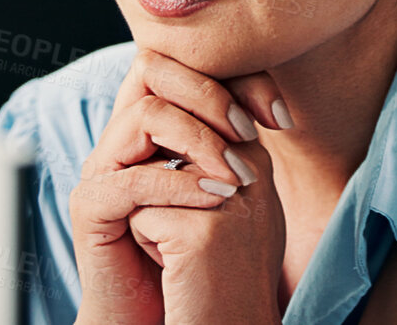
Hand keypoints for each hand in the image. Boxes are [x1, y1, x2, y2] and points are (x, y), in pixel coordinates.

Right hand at [70, 48, 287, 324]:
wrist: (169, 314)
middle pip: (153, 68)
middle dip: (211, 94)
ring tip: (236, 176)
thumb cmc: (203, 250)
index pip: (185, 64)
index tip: (279, 116)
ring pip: (145, 114)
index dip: (236, 77)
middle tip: (250, 132)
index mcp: (153, 121)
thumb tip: (278, 106)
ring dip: (200, 139)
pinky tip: (216, 200)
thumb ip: (239, 143)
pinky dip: (179, 185)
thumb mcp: (231, 186)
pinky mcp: (90, 206)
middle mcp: (121, 135)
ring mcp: (102, 167)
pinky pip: (131, 179)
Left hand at [130, 134, 284, 324]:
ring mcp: (228, 202)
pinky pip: (140, 215)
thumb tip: (172, 120)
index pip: (188, 132)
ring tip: (183, 251)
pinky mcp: (201, 233)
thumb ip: (211, 162)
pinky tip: (175, 268)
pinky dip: (146, 243)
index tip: (194, 216)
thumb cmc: (221, 276)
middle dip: (159, 192)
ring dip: (152, 215)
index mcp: (256, 163)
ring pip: (147, 179)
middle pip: (163, 152)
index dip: (170, 173)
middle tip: (191, 239)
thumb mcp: (227, 208)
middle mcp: (249, 175)